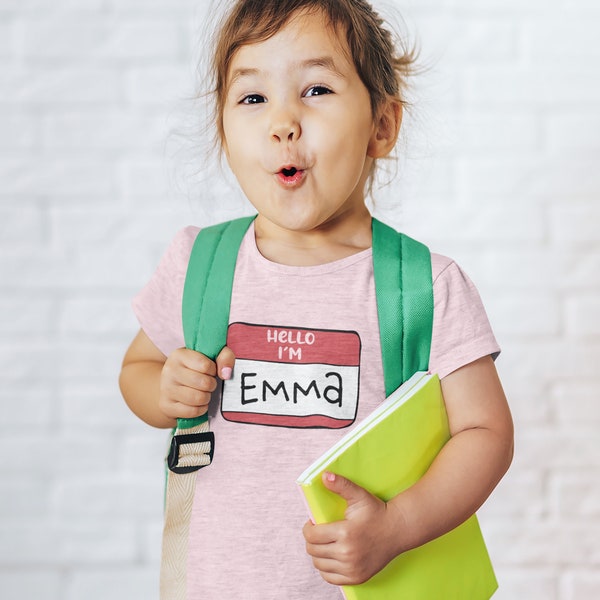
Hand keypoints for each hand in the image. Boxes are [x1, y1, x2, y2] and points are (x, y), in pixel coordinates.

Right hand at [159, 346, 234, 419]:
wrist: (171, 385)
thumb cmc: (194, 369)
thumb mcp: (210, 356)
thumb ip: (224, 356)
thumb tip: (226, 373)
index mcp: (180, 355)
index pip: (205, 365)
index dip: (213, 370)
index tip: (210, 371)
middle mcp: (170, 371)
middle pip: (204, 383)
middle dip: (211, 385)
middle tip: (208, 384)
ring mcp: (166, 389)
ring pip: (198, 398)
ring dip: (206, 397)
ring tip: (203, 393)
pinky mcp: (166, 406)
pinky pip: (192, 411)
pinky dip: (200, 409)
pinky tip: (198, 403)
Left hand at [302, 472, 402, 586]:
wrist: (398, 530)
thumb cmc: (377, 512)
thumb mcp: (359, 495)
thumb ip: (341, 485)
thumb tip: (325, 476)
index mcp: (345, 533)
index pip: (311, 536)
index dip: (307, 528)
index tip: (312, 523)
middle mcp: (348, 554)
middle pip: (313, 551)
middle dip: (311, 540)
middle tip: (318, 532)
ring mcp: (352, 568)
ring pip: (319, 565)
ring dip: (317, 554)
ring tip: (324, 543)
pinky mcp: (357, 578)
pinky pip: (330, 578)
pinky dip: (326, 569)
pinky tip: (331, 557)